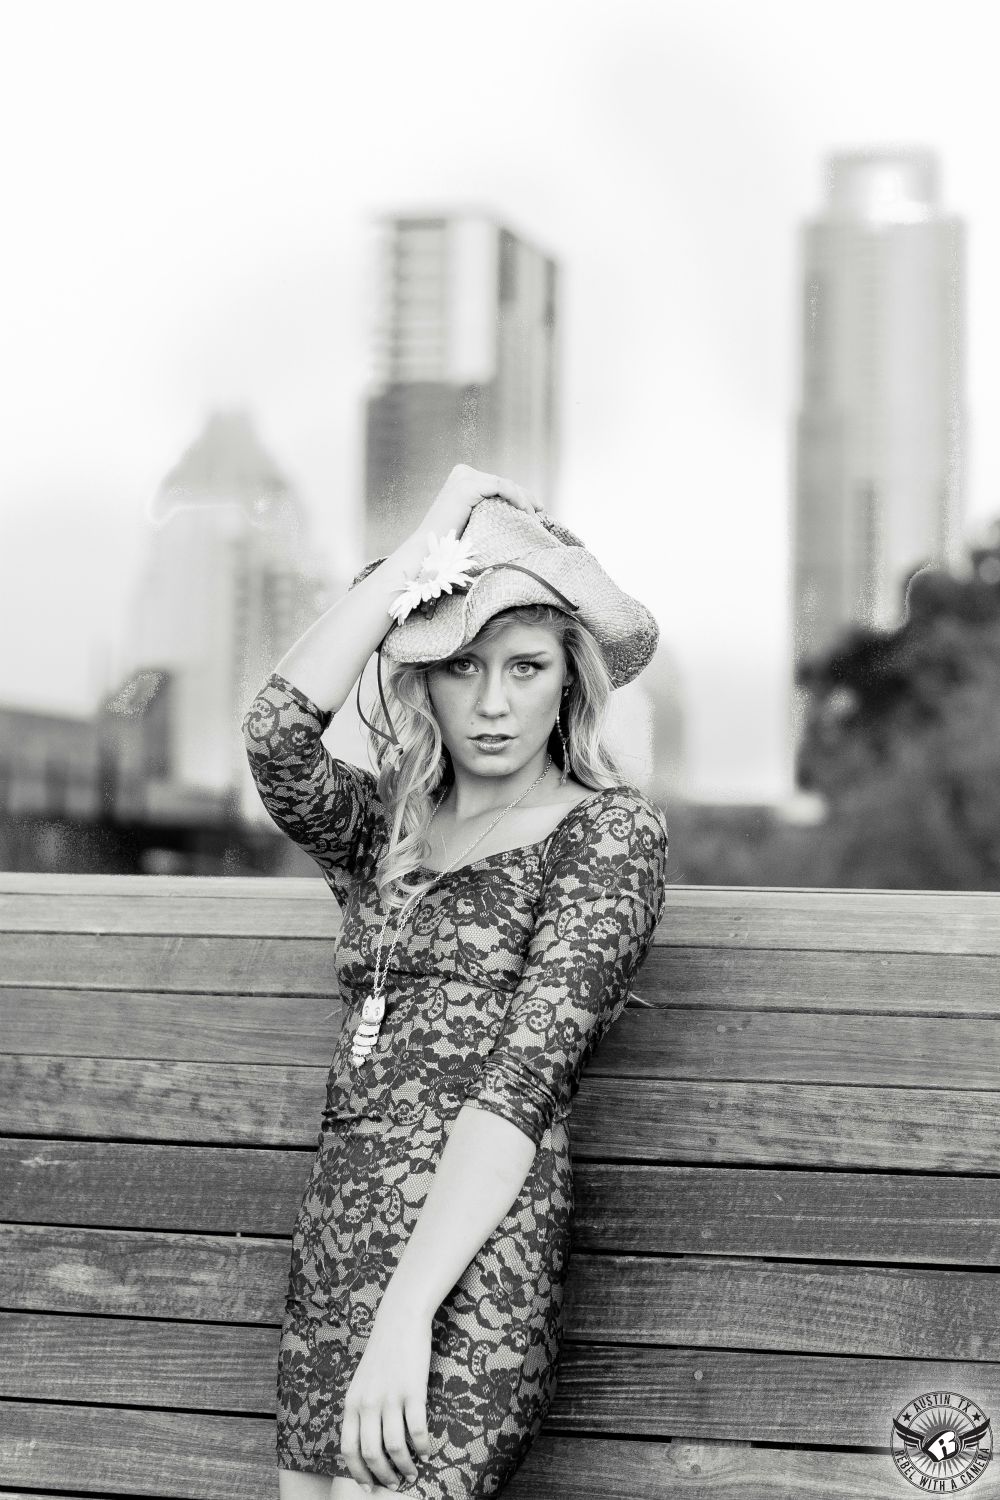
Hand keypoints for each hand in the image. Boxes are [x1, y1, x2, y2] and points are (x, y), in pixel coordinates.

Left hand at [340, 1302, 434, 1490]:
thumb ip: (361, 1410)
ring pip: (395, 1446)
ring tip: (412, 1473)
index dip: (359, 1473)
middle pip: (371, 1453)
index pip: (349, 1449)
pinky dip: (422, 1446)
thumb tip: (367, 1444)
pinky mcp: (413, 1390)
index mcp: (352, 1402)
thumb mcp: (361, 1382)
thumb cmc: (382, 1352)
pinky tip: (427, 1450)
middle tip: (395, 1484)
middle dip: (383, 1476)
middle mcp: (368, 1403)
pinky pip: (417, 1429)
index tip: (369, 1487)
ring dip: (404, 1467)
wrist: (400, 1320)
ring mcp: (390, 1397)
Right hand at [418, 462, 543, 544]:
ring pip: (504, 484)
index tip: (536, 508)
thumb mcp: (473, 519)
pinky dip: (516, 498)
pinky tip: (526, 511)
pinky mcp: (468, 485)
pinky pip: (501, 487)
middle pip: (502, 482)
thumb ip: (488, 509)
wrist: (429, 550)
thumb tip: (515, 511)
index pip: (497, 483)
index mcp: (462, 478)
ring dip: (524, 498)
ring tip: (535, 515)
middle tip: (541, 510)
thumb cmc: (450, 542)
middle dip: (524, 495)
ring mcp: (464, 477)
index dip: (519, 494)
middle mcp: (462, 473)